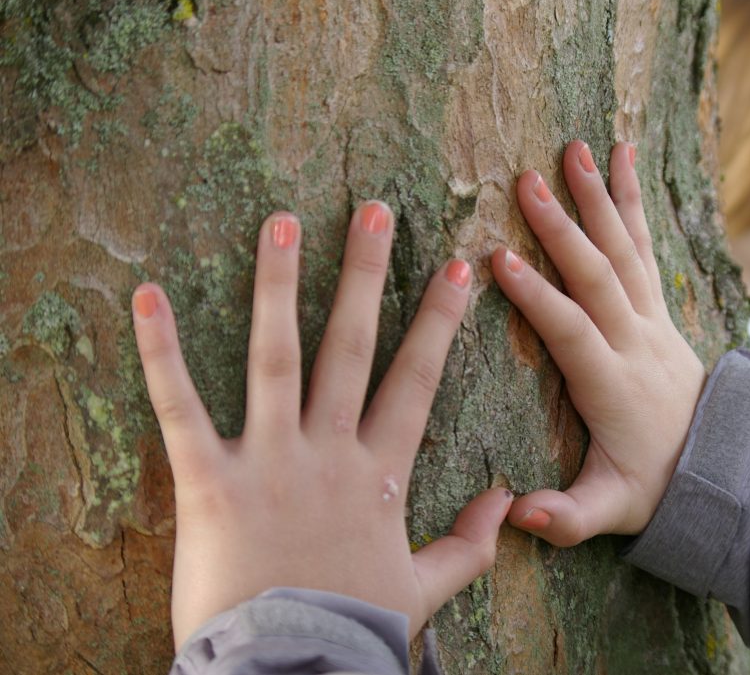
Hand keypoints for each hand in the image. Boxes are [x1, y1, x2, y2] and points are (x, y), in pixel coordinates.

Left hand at [132, 204, 512, 649]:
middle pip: (352, 349)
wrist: (293, 673)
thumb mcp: (424, 590)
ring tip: (283, 221)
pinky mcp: (209, 482)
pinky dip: (162, 353)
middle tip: (375, 212)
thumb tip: (509, 502)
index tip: (459, 267)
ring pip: (277, 357)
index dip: (440, 322)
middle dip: (367, 276)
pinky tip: (149, 296)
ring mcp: (269, 461)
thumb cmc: (353, 631)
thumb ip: (470, 545)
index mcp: (380, 475)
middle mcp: (329, 453)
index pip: (417, 382)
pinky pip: (182, 408)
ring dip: (279, 286)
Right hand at [491, 141, 706, 545]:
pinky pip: (645, 248)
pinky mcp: (659, 309)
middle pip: (599, 277)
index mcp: (613, 386)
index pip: (573, 332)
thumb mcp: (611, 513)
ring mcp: (652, 320)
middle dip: (563, 229)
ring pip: (625, 250)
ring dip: (599, 198)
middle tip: (528, 183)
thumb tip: (518, 514)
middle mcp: (636, 343)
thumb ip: (568, 517)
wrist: (722, 467)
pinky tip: (622, 158)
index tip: (499, 259)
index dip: (538, 297)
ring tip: (574, 148)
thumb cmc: (654, 487)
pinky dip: (633, 202)